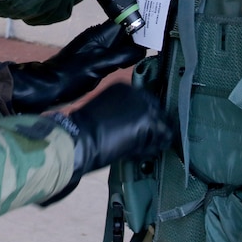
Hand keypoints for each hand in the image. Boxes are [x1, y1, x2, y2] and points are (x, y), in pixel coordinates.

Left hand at [9, 21, 145, 112]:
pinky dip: (121, 58)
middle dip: (137, 36)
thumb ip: (121, 56)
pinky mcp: (92, 61)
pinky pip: (112, 55)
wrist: (46, 88)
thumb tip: (141, 49)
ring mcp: (94, 50)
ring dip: (130, 48)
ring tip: (145, 54)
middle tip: (156, 43)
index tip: (156, 28)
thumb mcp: (99, 66)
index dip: (138, 24)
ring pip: (118, 44)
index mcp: (99, 35)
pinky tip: (128, 64)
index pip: (124, 22)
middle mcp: (97, 39)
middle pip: (123, 32)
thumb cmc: (71, 76)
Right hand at [43, 84, 170, 203]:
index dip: (148, 119)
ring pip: (161, 125)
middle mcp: (136, 92)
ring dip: (155, 139)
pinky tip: (141, 153)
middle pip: (157, 112)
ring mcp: (144, 105)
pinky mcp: (148, 121)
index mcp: (124, 87)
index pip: (147, 102)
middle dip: (155, 129)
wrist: (80, 137)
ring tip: (143, 150)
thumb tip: (135, 125)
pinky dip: (153, 148)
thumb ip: (123, 113)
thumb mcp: (106, 111)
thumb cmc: (86, 130)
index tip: (148, 131)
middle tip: (151, 143)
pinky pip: (160, 137)